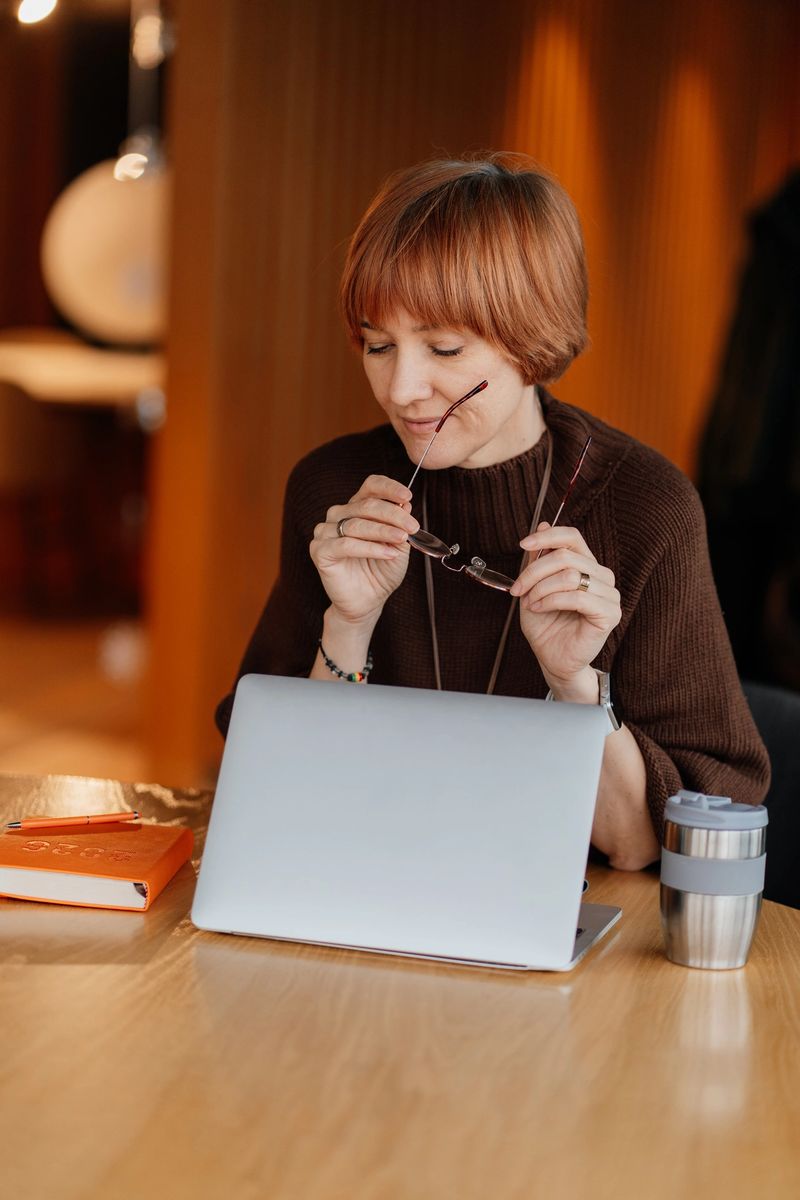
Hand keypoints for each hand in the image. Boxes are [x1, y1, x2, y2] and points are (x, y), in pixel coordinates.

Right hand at [310, 475, 418, 626]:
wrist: (367, 601)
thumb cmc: (381, 572)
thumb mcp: (398, 546)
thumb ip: (399, 525)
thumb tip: (405, 502)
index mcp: (356, 508)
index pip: (370, 487)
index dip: (388, 488)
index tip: (408, 496)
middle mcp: (338, 515)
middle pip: (366, 505)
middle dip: (393, 515)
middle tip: (412, 526)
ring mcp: (325, 532)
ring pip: (356, 524)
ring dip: (383, 531)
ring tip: (402, 540)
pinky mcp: (319, 551)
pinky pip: (346, 545)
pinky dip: (370, 548)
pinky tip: (387, 554)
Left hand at [510, 523, 620, 687]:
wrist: (553, 659)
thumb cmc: (546, 626)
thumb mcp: (534, 587)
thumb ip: (539, 559)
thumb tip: (542, 525)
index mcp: (586, 566)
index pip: (573, 537)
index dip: (548, 536)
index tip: (523, 544)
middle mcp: (601, 576)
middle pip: (566, 556)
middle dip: (534, 571)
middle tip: (518, 589)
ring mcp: (609, 594)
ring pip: (570, 575)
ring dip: (541, 589)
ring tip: (531, 603)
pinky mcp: (610, 613)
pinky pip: (577, 596)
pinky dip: (551, 600)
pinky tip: (541, 608)